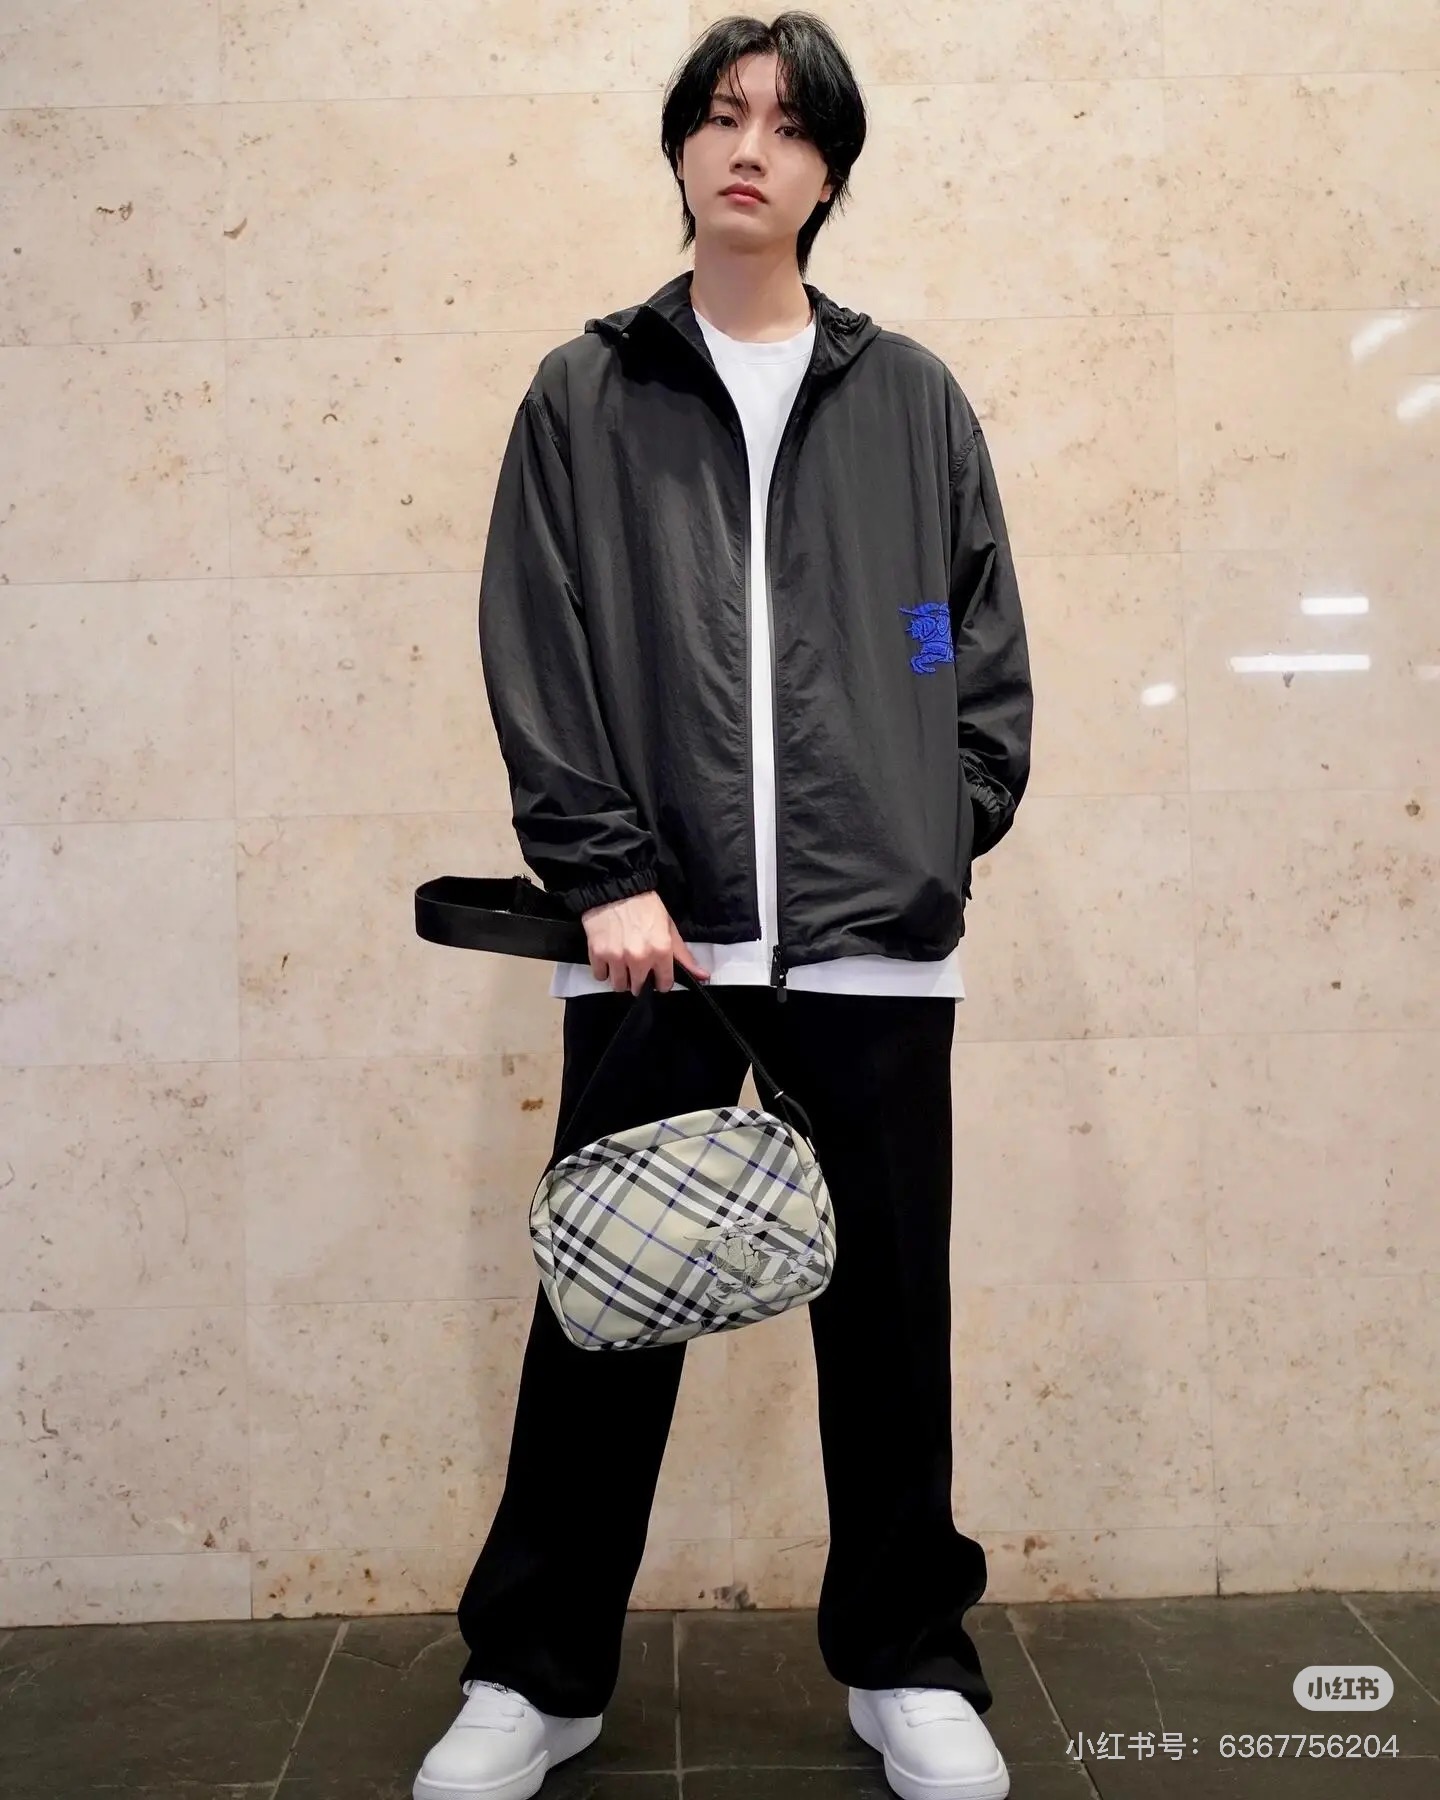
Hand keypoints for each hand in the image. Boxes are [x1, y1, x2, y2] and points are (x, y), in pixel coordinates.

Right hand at [579, 890, 710, 993]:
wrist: (617, 888)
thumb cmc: (646, 906)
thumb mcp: (669, 929)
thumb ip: (684, 956)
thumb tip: (704, 976)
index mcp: (661, 951)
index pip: (664, 984)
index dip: (661, 980)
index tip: (657, 974)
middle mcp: (639, 958)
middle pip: (638, 988)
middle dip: (639, 980)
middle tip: (637, 965)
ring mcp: (617, 957)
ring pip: (619, 985)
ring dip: (621, 977)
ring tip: (622, 962)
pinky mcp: (597, 954)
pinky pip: (600, 976)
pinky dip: (604, 970)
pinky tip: (608, 958)